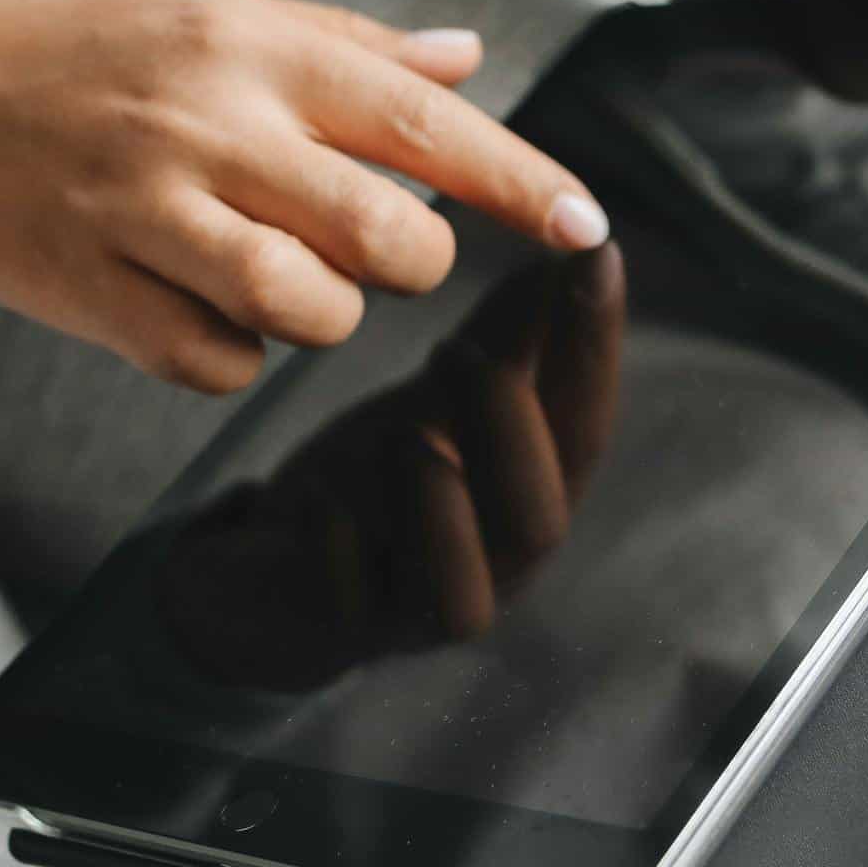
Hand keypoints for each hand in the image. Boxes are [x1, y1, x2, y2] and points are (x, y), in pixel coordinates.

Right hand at [0, 0, 609, 392]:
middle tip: (373, 243)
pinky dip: (237, 353)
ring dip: (325, 313)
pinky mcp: (91, 292)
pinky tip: (205, 307)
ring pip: (307, 311)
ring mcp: (145, 214)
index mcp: (251, 49)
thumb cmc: (79, 40)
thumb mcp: (209, 10)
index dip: (517, 179)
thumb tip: (469, 56)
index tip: (586, 226)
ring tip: (283, 275)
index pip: (422, 119)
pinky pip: (216, 363)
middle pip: (384, 236)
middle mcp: (207, 127)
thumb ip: (345, 46)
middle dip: (408, 259)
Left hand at [155, 243, 626, 687]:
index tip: (596, 251)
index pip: (585, 428)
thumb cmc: (381, 479)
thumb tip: (575, 233)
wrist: (271, 581)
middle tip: (463, 351)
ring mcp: (416, 611)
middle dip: (513, 432)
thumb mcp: (443, 397)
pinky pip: (348, 612)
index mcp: (530, 498)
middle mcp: (492, 566)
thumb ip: (510, 334)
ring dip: (439, 504)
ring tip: (407, 433)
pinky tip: (318, 501)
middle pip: (538, 517)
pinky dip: (339, 558)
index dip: (596, 347)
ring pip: (460, 588)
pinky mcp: (336, 632)